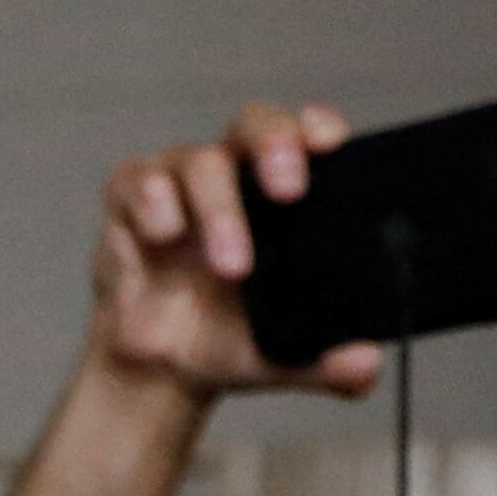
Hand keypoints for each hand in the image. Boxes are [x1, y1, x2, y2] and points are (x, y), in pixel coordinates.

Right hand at [92, 103, 381, 400]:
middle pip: (255, 125)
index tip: (331, 145)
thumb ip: (325, 358)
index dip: (316, 128)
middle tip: (290, 191)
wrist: (158, 369)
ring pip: (201, 163)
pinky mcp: (131, 197)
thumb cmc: (226, 337)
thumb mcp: (281, 354)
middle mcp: (233, 173)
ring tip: (232, 266)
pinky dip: (155, 205)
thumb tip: (365, 365)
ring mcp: (179, 180)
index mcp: (280, 192)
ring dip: (220, 211)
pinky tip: (164, 237)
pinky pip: (140, 182)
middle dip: (274, 145)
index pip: (305, 135)